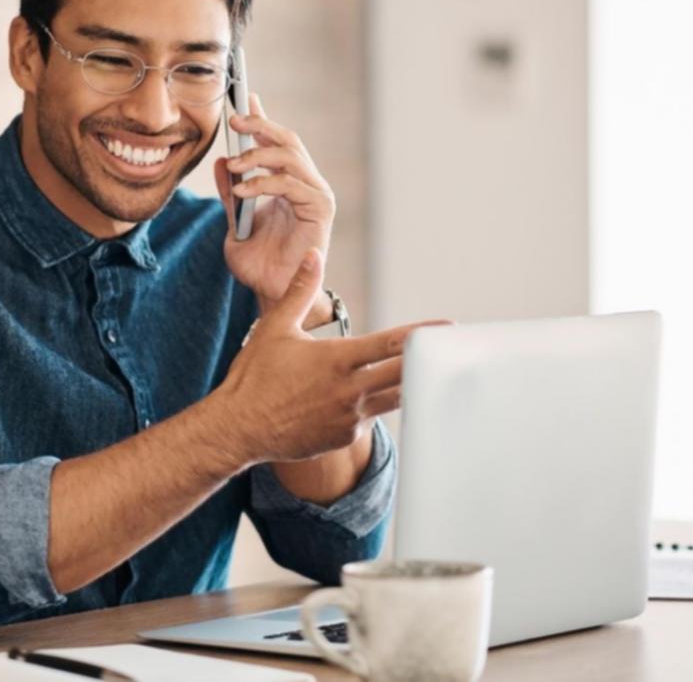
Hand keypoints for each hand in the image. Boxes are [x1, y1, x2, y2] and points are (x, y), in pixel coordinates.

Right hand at [207, 249, 449, 463]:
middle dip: (430, 362)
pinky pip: (372, 418)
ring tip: (433, 375)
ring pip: (396, 400)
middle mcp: (349, 390)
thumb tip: (313, 256)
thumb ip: (299, 291)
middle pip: (405, 375)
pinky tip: (378, 398)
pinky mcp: (345, 437)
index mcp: (337, 359)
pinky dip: (378, 406)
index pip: (392, 343)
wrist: (239, 428)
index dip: (423, 334)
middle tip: (454, 353)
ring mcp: (350, 417)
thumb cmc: (254, 376)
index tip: (448, 328)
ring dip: (413, 386)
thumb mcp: (275, 328)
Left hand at [213, 93, 333, 308]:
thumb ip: (230, 194)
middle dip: (260, 125)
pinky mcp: (320, 209)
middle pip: (287, 140)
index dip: (262, 119)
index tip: (243, 97)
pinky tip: (243, 189)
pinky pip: (291, 184)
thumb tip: (220, 162)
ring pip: (291, 155)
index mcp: (287, 184)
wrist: (272, 294)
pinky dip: (264, 182)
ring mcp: (315, 194)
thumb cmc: (258, 264)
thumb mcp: (234, 223)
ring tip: (234, 165)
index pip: (275, 142)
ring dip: (258, 154)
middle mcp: (305, 184)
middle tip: (234, 120)